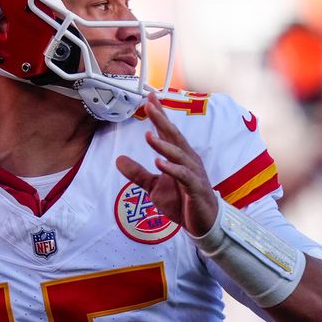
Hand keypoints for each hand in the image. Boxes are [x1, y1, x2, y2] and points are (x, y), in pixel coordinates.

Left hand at [116, 92, 218, 236]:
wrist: (203, 223)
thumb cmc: (182, 201)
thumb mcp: (154, 187)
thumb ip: (138, 173)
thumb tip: (118, 160)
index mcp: (180, 156)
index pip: (168, 132)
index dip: (160, 115)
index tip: (149, 98)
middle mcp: (188, 160)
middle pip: (174, 136)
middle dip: (162, 120)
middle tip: (150, 106)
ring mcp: (193, 173)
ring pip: (179, 155)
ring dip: (164, 145)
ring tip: (148, 136)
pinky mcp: (196, 188)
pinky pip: (184, 176)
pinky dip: (173, 169)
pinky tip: (160, 163)